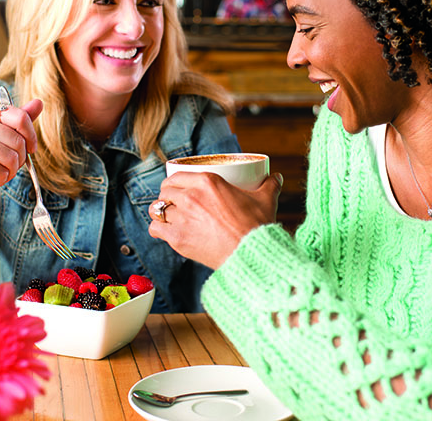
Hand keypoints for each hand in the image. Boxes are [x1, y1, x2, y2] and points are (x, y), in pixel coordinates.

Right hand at [0, 98, 43, 196]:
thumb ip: (19, 119)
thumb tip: (39, 102)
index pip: (21, 117)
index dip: (31, 136)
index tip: (30, 148)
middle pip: (19, 141)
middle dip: (20, 160)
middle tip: (8, 166)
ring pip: (13, 159)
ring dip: (10, 172)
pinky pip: (2, 172)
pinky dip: (1, 180)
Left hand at [148, 171, 282, 268]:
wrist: (251, 255)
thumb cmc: (257, 226)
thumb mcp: (265, 200)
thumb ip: (269, 186)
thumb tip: (276, 177)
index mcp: (207, 181)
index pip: (176, 176)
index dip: (173, 182)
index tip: (177, 188)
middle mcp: (190, 196)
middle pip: (165, 191)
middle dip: (166, 196)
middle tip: (174, 203)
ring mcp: (182, 217)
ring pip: (157, 209)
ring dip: (161, 213)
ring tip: (168, 217)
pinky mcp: (178, 238)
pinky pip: (156, 229)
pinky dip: (158, 229)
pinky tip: (165, 231)